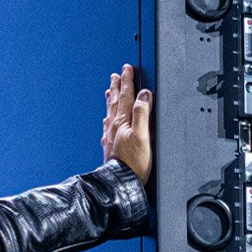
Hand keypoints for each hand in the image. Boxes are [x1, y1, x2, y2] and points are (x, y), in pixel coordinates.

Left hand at [103, 64, 153, 187]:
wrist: (120, 183)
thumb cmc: (133, 164)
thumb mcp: (143, 136)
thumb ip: (142, 113)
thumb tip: (144, 95)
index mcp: (123, 121)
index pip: (126, 96)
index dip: (127, 81)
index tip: (127, 69)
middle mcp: (114, 126)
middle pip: (115, 101)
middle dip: (117, 86)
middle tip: (116, 74)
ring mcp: (110, 136)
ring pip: (110, 112)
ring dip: (111, 99)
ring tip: (110, 90)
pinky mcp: (110, 147)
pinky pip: (107, 126)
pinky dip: (108, 118)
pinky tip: (107, 120)